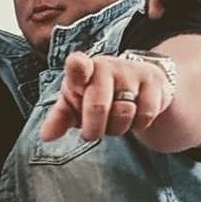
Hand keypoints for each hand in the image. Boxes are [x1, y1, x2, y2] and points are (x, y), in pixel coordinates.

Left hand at [38, 51, 174, 142]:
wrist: (139, 87)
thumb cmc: (97, 96)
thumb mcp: (75, 105)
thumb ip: (59, 119)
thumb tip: (46, 136)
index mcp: (83, 70)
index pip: (78, 65)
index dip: (78, 67)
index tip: (78, 65)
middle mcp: (107, 66)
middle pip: (98, 106)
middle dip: (93, 129)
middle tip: (91, 134)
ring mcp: (132, 72)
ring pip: (123, 114)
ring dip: (116, 128)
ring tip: (114, 122)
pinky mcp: (155, 81)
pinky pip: (144, 115)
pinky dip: (138, 125)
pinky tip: (134, 117)